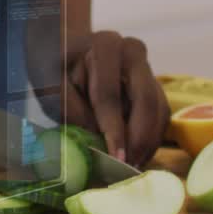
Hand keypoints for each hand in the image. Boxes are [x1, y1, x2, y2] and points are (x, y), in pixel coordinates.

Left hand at [62, 31, 168, 167]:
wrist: (69, 49)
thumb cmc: (56, 67)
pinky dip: (151, 138)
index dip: (113, 131)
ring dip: (148, 142)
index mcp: (105, 46)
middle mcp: (133, 52)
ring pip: (159, 110)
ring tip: (132, 168)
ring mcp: (147, 67)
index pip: (110, 95)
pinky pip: (161, 115)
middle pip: (145, 101)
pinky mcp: (154, 84)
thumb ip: (72, 111)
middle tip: (128, 168)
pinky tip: (137, 156)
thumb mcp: (52, 85)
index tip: (116, 158)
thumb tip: (97, 144)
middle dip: (138, 139)